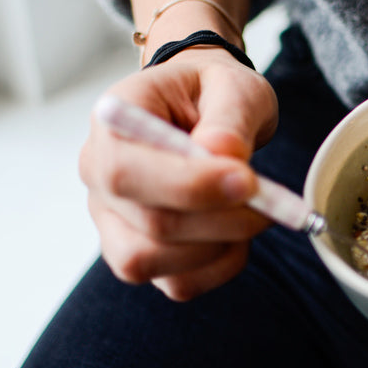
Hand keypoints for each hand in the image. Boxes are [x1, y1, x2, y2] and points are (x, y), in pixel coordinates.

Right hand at [79, 48, 278, 299]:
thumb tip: (222, 154)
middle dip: (221, 219)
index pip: (124, 171)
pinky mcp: (140, 251)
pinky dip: (220, 267)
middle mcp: (99, 174)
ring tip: (254, 210)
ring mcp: (113, 219)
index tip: (247, 179)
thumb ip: (230, 116)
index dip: (187, 186)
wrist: (208, 107)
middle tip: (269, 197)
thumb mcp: (233, 84)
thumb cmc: (214, 91)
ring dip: (219, 245)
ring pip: (151, 262)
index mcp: (112, 122)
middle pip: (148, 224)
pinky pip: (176, 283)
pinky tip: (240, 234)